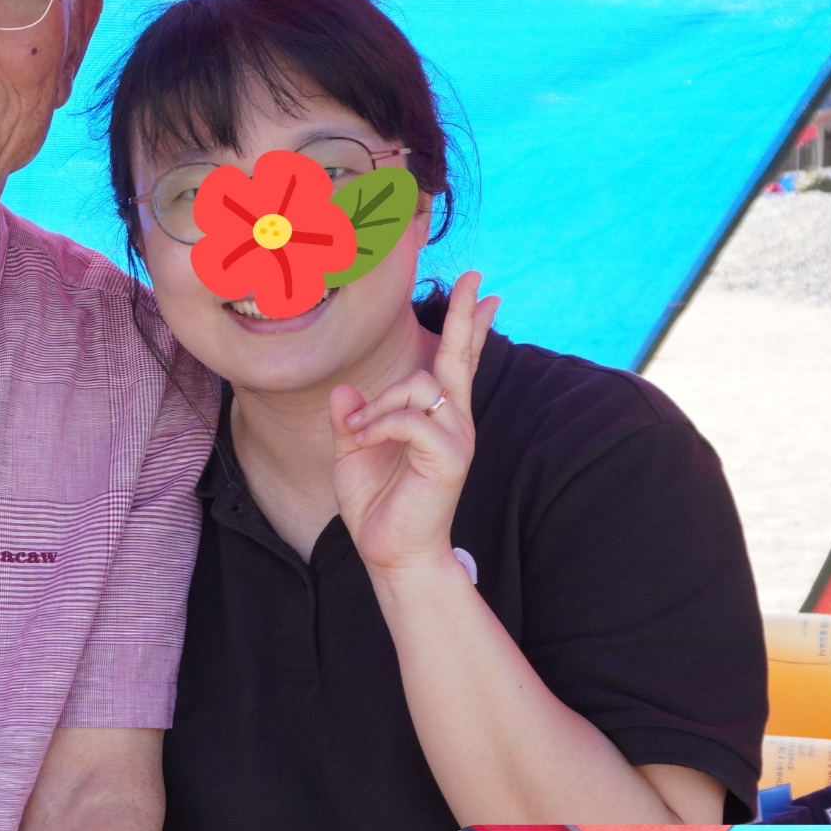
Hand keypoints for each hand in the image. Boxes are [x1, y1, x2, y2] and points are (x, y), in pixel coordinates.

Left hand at [330, 272, 498, 576]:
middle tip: (477, 278)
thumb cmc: (377, 505)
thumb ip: (352, 419)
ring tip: (360, 432)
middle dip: (466, 317)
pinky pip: (410, 418)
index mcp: (436, 418)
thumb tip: (344, 392)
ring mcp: (456, 437)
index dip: (469, 328)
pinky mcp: (450, 455)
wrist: (390, 552)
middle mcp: (454, 422)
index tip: (486, 294)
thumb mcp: (354, 453)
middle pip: (460, 358)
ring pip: (418, 386)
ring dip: (379, 405)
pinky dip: (379, 424)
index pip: (456, 364)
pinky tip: (364, 440)